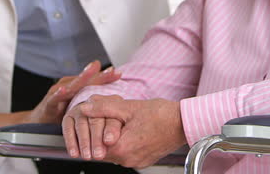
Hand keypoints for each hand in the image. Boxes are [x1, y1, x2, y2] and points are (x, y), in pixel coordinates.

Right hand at [27, 60, 120, 123]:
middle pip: (86, 80)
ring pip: (72, 85)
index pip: (94, 81)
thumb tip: (113, 103)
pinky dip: (59, 94)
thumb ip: (93, 104)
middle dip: (99, 75)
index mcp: (77, 87)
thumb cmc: (61, 113)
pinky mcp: (49, 103)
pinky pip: (55, 98)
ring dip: (82, 78)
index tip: (118, 73)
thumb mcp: (79, 108)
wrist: (39, 122)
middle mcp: (68, 86)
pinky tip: (64, 90)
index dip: (106, 77)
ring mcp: (58, 93)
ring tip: (92, 70)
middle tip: (111, 70)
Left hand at [63, 95, 185, 168]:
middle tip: (106, 118)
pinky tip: (130, 129)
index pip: (93, 144)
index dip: (90, 130)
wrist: (183, 123)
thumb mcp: (128, 107)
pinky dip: (123, 142)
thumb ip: (104, 108)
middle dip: (100, 133)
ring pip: (114, 152)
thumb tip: (86, 107)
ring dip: (112, 138)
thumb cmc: (161, 115)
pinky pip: (126, 153)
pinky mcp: (142, 161)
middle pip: (102, 149)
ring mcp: (136, 162)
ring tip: (119, 122)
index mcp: (122, 148)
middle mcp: (127, 160)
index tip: (93, 118)